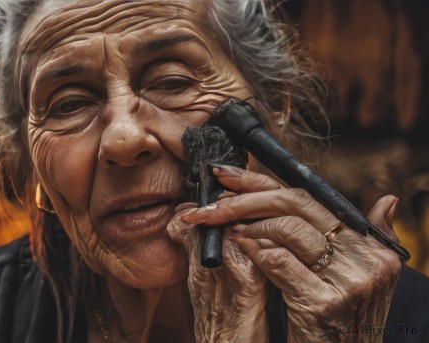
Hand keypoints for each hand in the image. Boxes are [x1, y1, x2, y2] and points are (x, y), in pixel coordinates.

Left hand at [180, 165, 401, 341]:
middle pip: (295, 204)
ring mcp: (348, 281)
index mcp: (372, 245)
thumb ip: (361, 238)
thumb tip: (388, 200)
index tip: (226, 174)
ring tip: (226, 229)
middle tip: (214, 203)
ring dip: (248, 226)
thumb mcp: (352, 276)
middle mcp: (367, 258)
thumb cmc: (337, 317)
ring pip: (287, 229)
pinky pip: (279, 261)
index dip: (262, 182)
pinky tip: (239, 248)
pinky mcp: (324, 303)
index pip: (309, 196)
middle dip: (246, 199)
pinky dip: (254, 251)